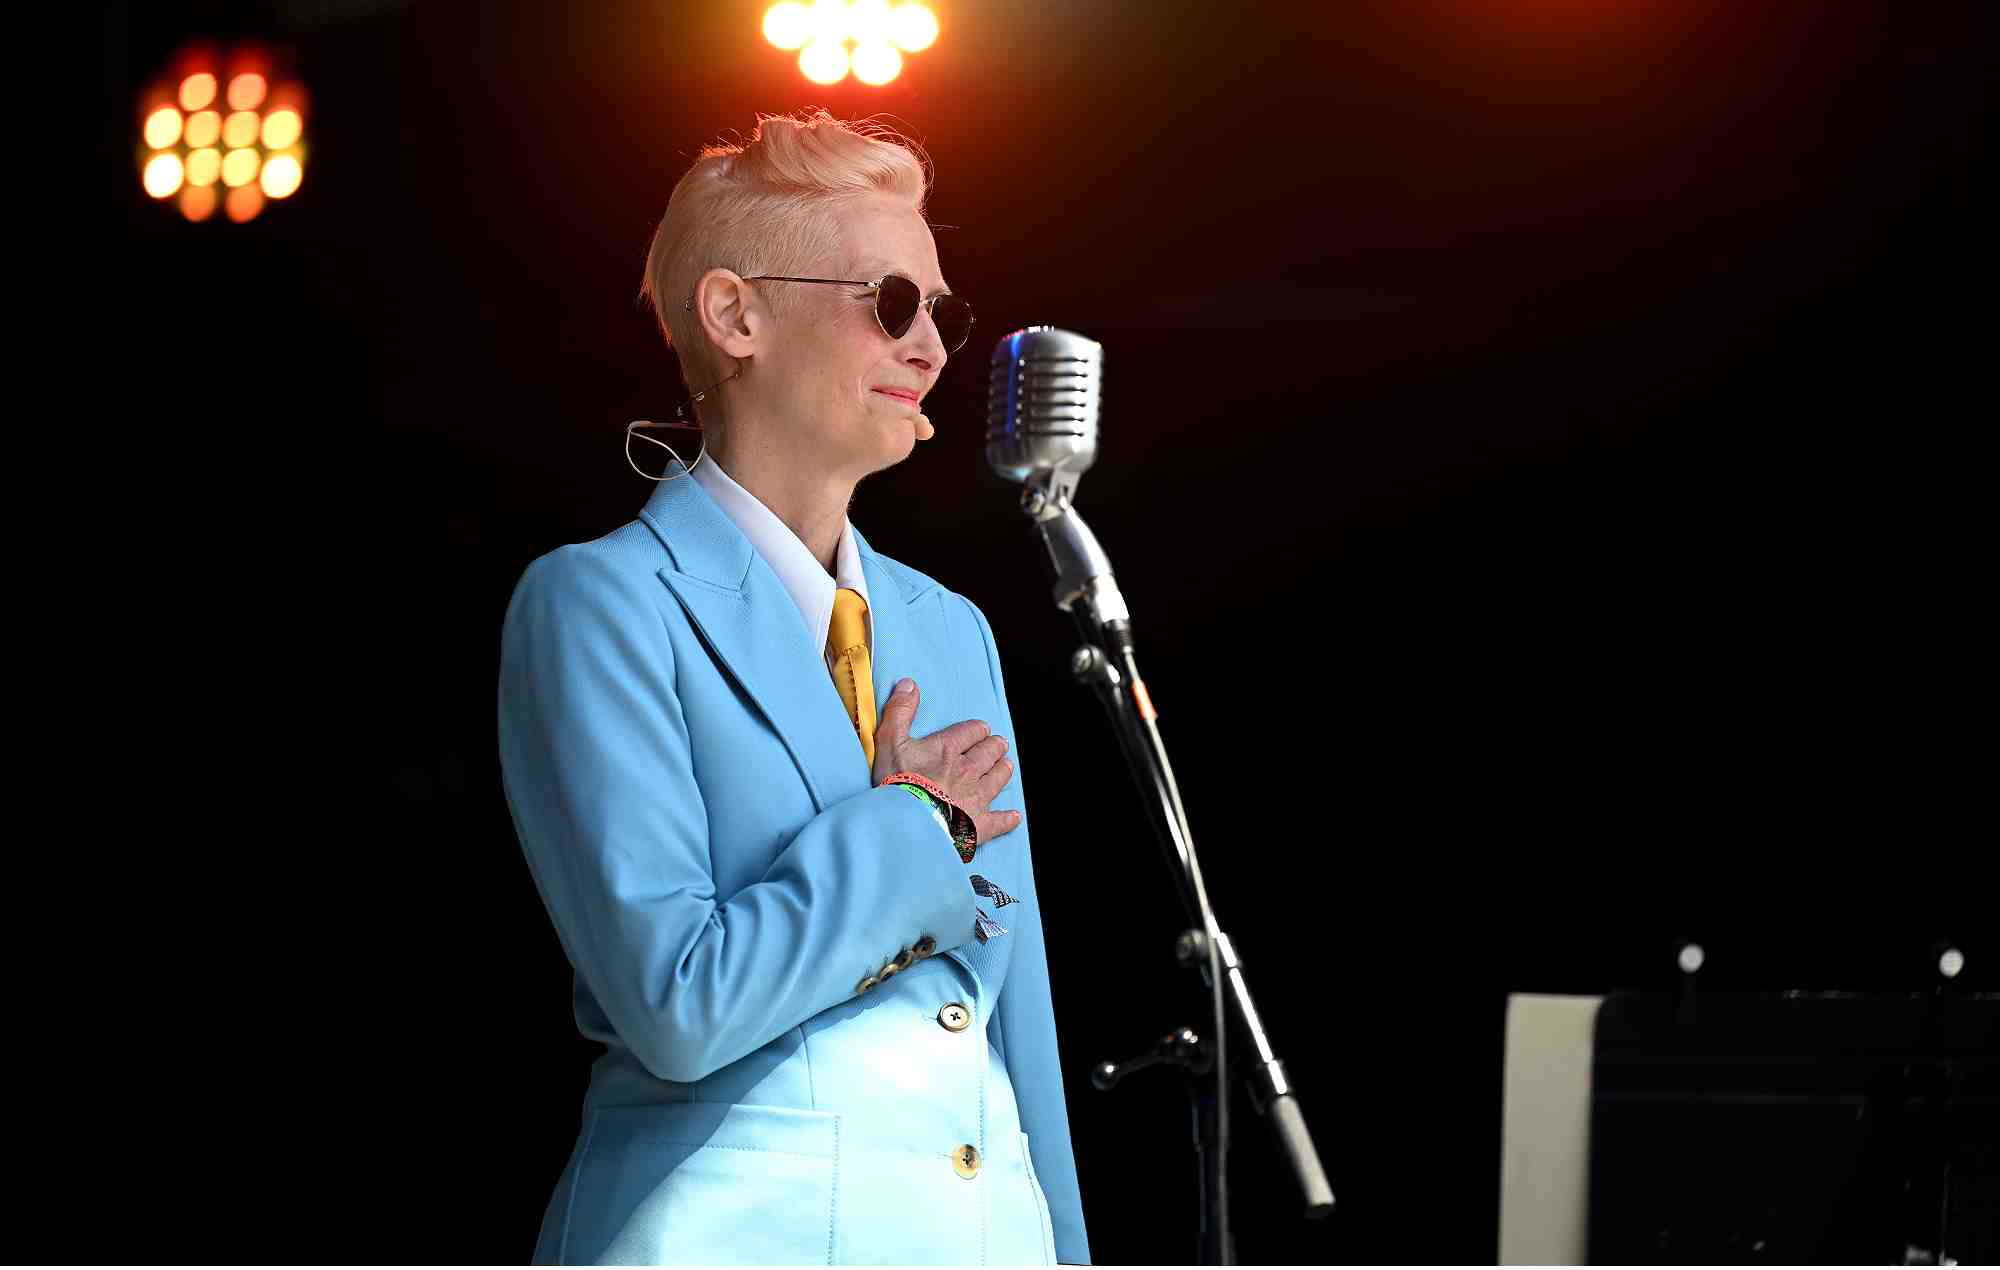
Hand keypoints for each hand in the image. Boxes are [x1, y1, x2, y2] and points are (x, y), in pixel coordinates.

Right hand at [871, 678, 1021, 844]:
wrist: (905, 824)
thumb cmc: (895, 783)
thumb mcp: (890, 741)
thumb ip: (900, 711)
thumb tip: (909, 683)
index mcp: (948, 749)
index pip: (971, 732)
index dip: (977, 730)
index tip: (980, 730)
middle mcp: (968, 771)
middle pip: (989, 753)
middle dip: (994, 747)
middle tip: (998, 745)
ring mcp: (976, 798)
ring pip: (997, 779)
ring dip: (1002, 771)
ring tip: (1006, 766)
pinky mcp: (978, 826)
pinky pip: (999, 821)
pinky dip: (1007, 818)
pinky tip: (1014, 816)